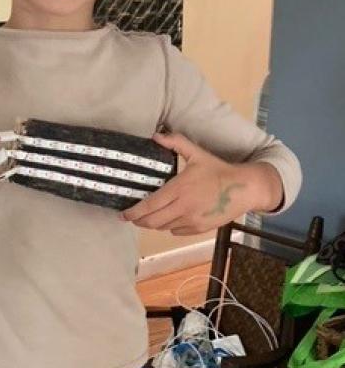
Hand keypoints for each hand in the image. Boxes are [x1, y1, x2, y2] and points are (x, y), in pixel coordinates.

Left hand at [121, 131, 281, 234]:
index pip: (149, 205)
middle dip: (139, 221)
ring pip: (164, 227)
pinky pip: (177, 231)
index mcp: (179, 189)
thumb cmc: (219, 169)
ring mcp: (192, 220)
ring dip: (154, 224)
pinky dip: (169, 227)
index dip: (133, 212)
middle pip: (153, 221)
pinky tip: (169, 219)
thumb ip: (176, 143)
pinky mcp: (200, 228)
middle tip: (133, 217)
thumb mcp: (197, 153)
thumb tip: (156, 135)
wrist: (245, 188)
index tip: (123, 214)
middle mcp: (183, 207)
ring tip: (149, 217)